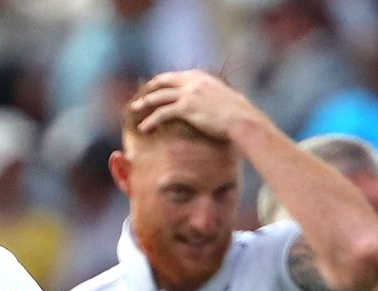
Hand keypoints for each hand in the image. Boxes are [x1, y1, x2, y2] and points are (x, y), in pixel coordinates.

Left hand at [129, 69, 266, 141]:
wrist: (243, 120)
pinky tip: (143, 128)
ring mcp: (188, 93)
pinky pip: (162, 113)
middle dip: (148, 89)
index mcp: (201, 77)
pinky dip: (150, 121)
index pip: (175, 76)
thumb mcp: (226, 97)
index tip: (153, 89)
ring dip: (143, 103)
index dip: (161, 82)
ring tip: (134, 110)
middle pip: (162, 82)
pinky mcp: (186, 107)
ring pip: (158, 97)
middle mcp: (193, 81)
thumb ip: (214, 94)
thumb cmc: (239, 114)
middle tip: (139, 97)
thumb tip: (215, 101)